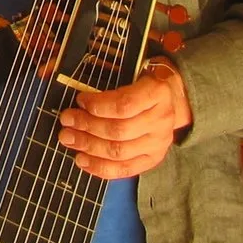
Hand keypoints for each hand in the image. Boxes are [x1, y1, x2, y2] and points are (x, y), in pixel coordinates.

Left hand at [57, 60, 191, 179]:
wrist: (175, 99)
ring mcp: (159, 142)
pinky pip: (125, 169)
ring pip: (118, 151)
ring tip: (69, 138)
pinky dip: (100, 167)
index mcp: (158, 93)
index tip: (80, 100)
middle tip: (66, 121)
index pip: (124, 105)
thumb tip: (75, 96)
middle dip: (87, 126)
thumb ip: (110, 85)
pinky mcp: (153, 158)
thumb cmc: (146, 84)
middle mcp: (162, 120)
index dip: (98, 105)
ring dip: (88, 146)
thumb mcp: (135, 72)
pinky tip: (82, 160)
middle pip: (118, 130)